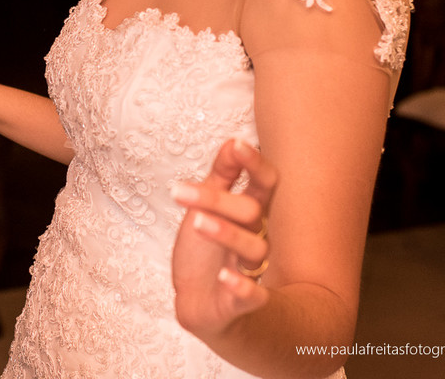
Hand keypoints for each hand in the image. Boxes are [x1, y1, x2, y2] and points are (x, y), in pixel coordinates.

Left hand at [170, 138, 276, 338]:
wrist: (198, 303)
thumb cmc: (205, 252)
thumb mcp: (207, 208)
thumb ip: (222, 176)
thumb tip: (232, 140)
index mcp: (250, 214)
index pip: (265, 184)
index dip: (255, 164)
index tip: (236, 144)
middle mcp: (255, 238)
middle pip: (251, 212)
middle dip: (217, 200)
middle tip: (179, 192)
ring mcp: (249, 270)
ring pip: (254, 248)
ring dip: (226, 233)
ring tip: (197, 222)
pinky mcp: (240, 302)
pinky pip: (252, 295)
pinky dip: (242, 286)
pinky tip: (224, 276)